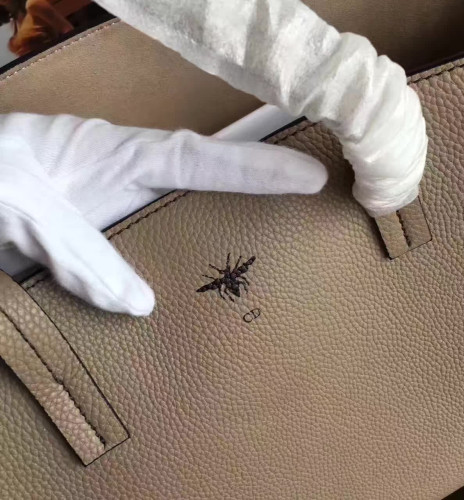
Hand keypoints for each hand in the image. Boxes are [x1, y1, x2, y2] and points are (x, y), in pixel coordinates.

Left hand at [0, 113, 326, 314]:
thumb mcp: (25, 207)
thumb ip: (80, 252)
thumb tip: (140, 304)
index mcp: (118, 154)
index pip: (201, 159)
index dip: (257, 168)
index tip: (309, 176)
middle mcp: (130, 173)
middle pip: (210, 173)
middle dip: (263, 180)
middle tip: (316, 193)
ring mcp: (122, 198)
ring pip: (189, 204)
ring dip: (232, 215)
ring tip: (279, 234)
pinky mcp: (108, 225)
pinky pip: (160, 235)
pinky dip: (186, 248)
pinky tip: (199, 272)